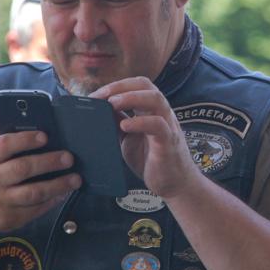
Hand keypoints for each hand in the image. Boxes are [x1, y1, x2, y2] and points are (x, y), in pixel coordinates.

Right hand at [0, 105, 81, 233]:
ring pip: (32, 194)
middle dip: (48, 162)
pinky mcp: (10, 219)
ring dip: (57, 186)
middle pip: (22, 169)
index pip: (5, 145)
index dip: (26, 139)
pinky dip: (52, 201)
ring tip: (76, 179)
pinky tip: (64, 193)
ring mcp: (0, 202)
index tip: (46, 136)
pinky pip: (35, 210)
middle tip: (69, 157)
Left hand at [90, 77, 201, 198]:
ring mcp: (167, 125)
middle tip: (101, 96)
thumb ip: (117, 123)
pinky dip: (140, 122)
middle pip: (145, 85)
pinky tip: (125, 126)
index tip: (95, 95)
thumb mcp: (127, 138)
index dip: (116, 85)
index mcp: (150, 109)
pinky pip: (158, 125)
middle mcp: (161, 112)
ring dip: (131, 98)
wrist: (174, 184)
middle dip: (120, 87)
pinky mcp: (169, 142)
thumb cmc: (150, 159)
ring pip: (155, 99)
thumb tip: (98, 110)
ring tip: (112, 104)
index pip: (136, 85)